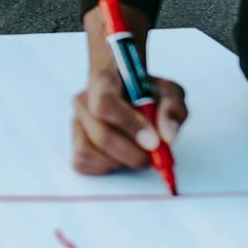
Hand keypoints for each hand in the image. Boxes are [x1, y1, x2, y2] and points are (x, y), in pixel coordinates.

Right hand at [69, 0, 186, 174]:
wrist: (129, 95)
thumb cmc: (147, 94)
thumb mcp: (168, 92)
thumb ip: (172, 109)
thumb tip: (167, 136)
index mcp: (104, 80)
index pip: (105, 103)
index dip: (129, 125)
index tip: (153, 141)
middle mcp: (83, 100)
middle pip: (101, 134)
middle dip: (132, 153)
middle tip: (153, 156)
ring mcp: (76, 122)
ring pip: (89, 151)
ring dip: (119, 160)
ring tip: (136, 152)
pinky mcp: (74, 141)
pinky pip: (82, 162)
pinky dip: (105, 167)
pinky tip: (120, 157)